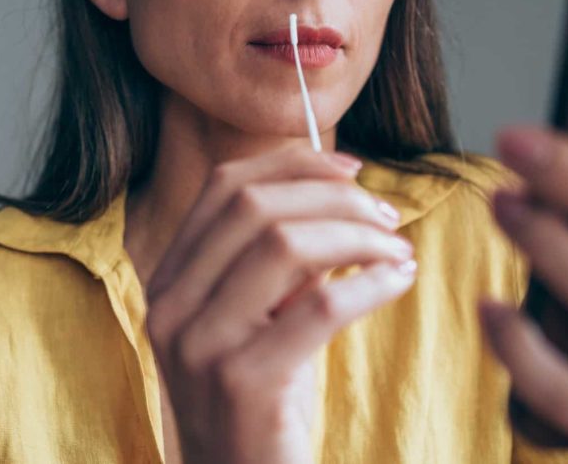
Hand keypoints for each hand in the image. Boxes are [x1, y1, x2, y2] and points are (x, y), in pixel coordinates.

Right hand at [145, 144, 417, 463]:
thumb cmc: (259, 405)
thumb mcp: (253, 321)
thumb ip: (277, 264)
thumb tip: (341, 196)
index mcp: (169, 281)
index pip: (224, 187)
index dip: (292, 163)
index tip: (351, 168)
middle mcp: (172, 306)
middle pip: (254, 206)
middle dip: (333, 197)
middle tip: (388, 217)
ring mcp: (201, 345)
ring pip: (285, 245)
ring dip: (357, 236)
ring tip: (398, 251)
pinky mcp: (243, 383)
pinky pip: (319, 308)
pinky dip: (370, 283)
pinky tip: (398, 281)